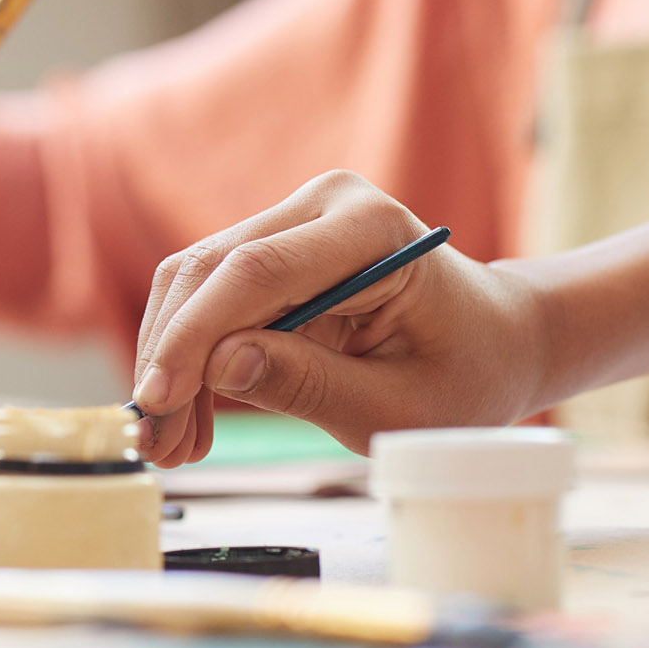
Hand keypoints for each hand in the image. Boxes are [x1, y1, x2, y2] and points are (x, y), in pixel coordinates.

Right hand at [130, 171, 551, 464]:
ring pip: (197, 281)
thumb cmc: (464, 374)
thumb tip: (218, 368)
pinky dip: (192, 355)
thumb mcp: (399, 406)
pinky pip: (212, 294)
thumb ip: (310, 384)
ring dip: (172, 361)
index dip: (195, 336)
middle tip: (153, 441)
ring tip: (170, 444)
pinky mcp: (276, 243)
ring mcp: (296, 217)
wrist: (496, 338)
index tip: (157, 400)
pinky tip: (191, 417)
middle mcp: (324, 203)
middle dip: (170, 357)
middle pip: (211, 270)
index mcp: (370, 227)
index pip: (256, 272)